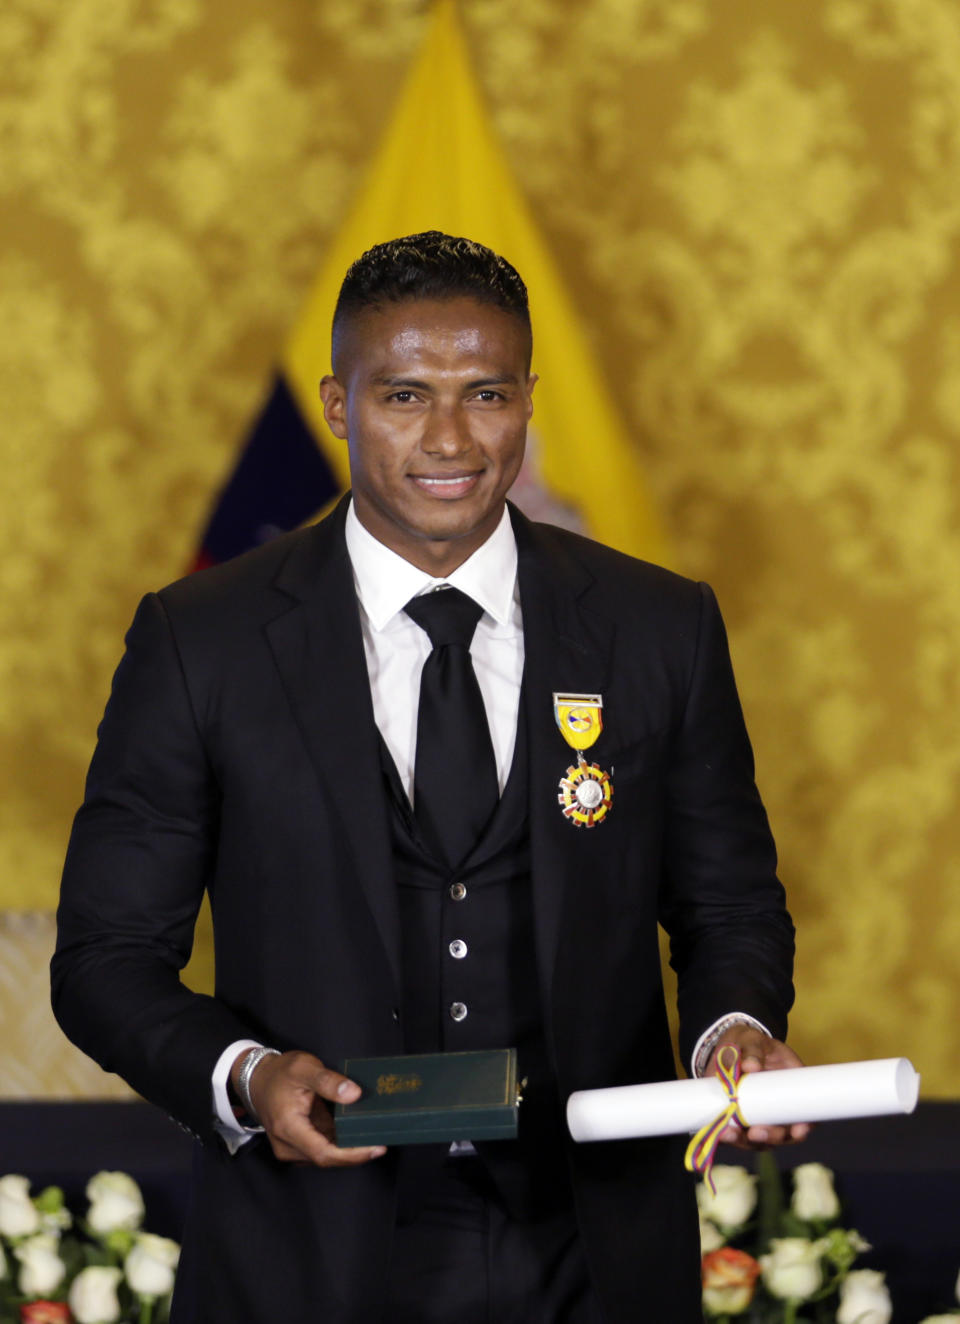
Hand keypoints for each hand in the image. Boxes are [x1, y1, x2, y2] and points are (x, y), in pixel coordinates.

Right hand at [232, 1048, 385, 1166]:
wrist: (257, 1079)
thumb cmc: (280, 1073)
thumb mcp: (304, 1068)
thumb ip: (329, 1081)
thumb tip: (355, 1094)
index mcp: (288, 1128)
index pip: (324, 1153)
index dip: (352, 1155)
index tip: (376, 1148)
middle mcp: (287, 1145)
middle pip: (327, 1158)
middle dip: (355, 1152)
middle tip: (382, 1139)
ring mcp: (290, 1148)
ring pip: (324, 1155)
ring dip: (348, 1149)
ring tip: (373, 1135)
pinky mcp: (295, 1145)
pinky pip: (320, 1149)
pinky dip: (338, 1143)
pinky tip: (355, 1132)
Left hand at [704, 1025, 810, 1149]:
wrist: (728, 1045)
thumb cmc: (749, 1042)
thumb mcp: (752, 1040)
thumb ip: (752, 1050)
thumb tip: (751, 1067)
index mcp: (791, 1092)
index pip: (806, 1117)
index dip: (804, 1128)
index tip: (798, 1130)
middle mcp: (777, 1111)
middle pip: (781, 1135)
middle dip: (770, 1137)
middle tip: (756, 1133)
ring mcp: (757, 1117)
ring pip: (757, 1140)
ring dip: (744, 1141)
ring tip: (730, 1134)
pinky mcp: (736, 1119)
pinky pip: (735, 1134)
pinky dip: (728, 1136)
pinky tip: (721, 1133)